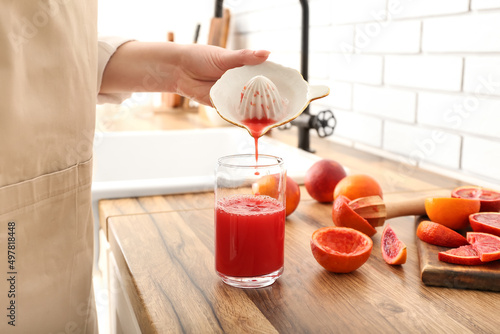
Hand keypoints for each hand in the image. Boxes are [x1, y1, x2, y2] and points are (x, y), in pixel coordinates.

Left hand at [100, 41, 269, 105]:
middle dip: (269, 101)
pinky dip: (242, 118)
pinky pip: (234, 113)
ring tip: (270, 118)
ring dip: (257, 112)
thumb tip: (266, 53)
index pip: (265, 76)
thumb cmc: (201, 57)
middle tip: (282, 108)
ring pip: (248, 105)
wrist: (179, 70)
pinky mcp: (222, 106)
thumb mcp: (225, 56)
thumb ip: (245, 58)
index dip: (276, 83)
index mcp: (244, 68)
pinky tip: (252, 122)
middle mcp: (240, 83)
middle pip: (259, 94)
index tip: (289, 89)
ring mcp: (232, 95)